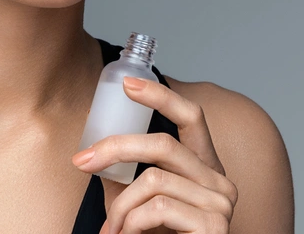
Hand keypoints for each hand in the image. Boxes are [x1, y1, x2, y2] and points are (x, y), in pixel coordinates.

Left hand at [72, 76, 237, 233]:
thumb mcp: (141, 207)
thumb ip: (129, 179)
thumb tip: (92, 153)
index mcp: (205, 169)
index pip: (192, 116)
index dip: (160, 95)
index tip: (127, 83)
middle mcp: (220, 181)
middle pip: (163, 144)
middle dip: (116, 148)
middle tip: (82, 161)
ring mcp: (221, 204)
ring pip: (153, 180)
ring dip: (120, 207)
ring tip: (113, 230)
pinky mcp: (214, 227)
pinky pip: (158, 208)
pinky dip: (132, 222)